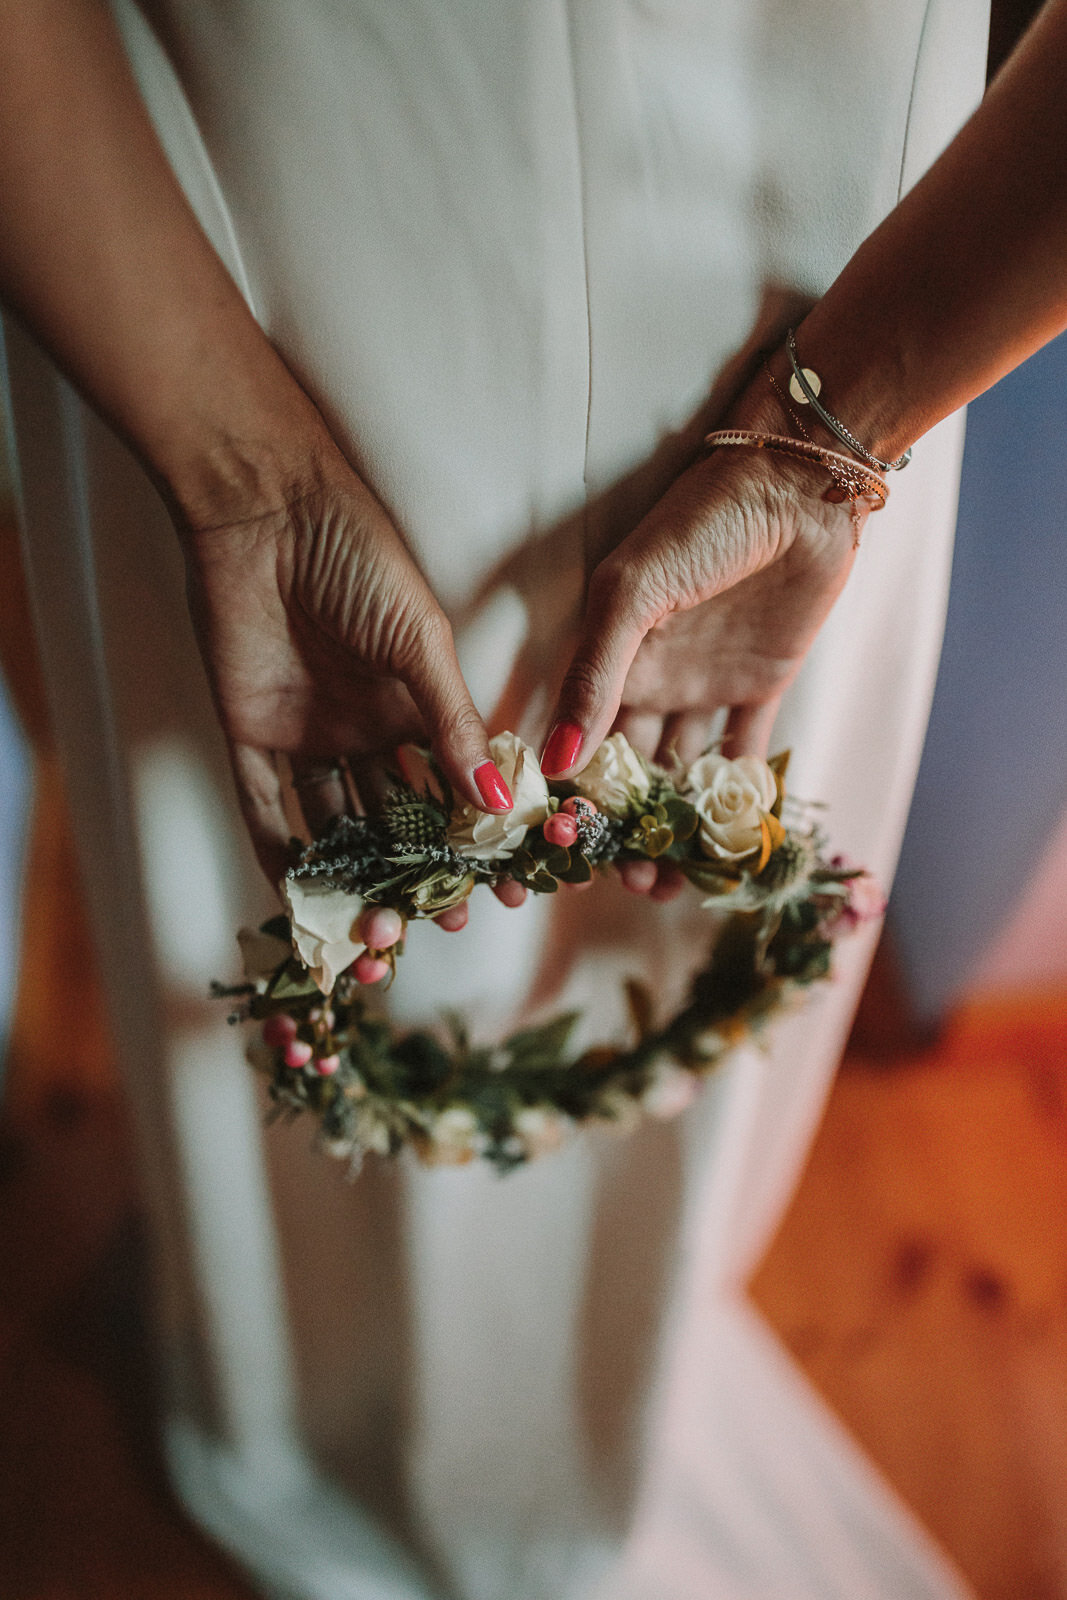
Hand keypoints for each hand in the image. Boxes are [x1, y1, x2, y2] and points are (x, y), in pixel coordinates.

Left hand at [176, 431, 513, 886]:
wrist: (266, 511)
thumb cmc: (358, 555)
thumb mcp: (421, 642)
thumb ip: (454, 723)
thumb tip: (502, 803)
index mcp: (417, 705)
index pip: (451, 786)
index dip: (473, 839)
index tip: (499, 888)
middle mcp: (367, 729)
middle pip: (396, 818)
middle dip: (416, 873)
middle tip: (436, 923)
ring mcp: (309, 735)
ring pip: (336, 824)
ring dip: (355, 876)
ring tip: (377, 927)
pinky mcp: (251, 734)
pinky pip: (266, 806)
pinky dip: (283, 853)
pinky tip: (304, 897)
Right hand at [542, 367, 865, 894]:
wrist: (800, 487)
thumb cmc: (702, 522)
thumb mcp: (632, 593)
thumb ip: (595, 675)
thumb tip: (558, 760)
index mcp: (608, 656)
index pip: (580, 739)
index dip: (572, 795)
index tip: (564, 853)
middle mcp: (649, 678)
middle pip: (628, 770)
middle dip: (623, 829)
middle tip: (623, 884)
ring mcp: (704, 685)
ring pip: (680, 774)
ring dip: (673, 827)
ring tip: (665, 882)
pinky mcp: (759, 687)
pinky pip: (743, 754)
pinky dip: (737, 797)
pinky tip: (729, 843)